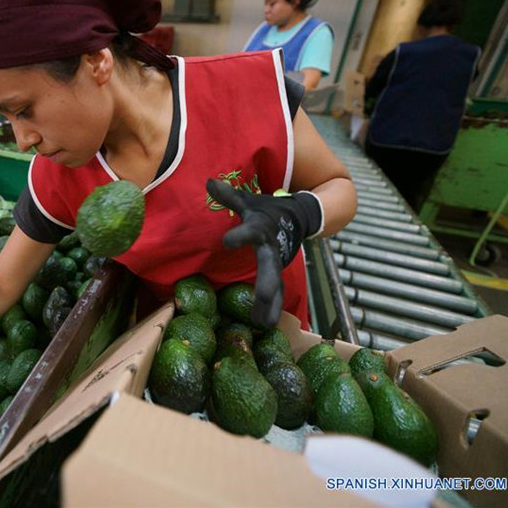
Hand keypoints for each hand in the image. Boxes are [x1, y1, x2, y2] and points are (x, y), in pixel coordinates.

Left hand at [206, 179, 322, 327]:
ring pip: (277, 286)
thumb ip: (229, 195)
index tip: (227, 241)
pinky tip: (265, 326)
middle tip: (261, 298)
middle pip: (271, 267)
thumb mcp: (248, 201)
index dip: (240, 235)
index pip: (251, 231)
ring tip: (263, 324)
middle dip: (267, 283)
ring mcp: (278, 263)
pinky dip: (271, 309)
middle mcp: (272, 248)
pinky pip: (276, 294)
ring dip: (270, 305)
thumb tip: (209, 181)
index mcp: (262, 228)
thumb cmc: (266, 210)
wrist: (298, 217)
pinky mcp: (279, 273)